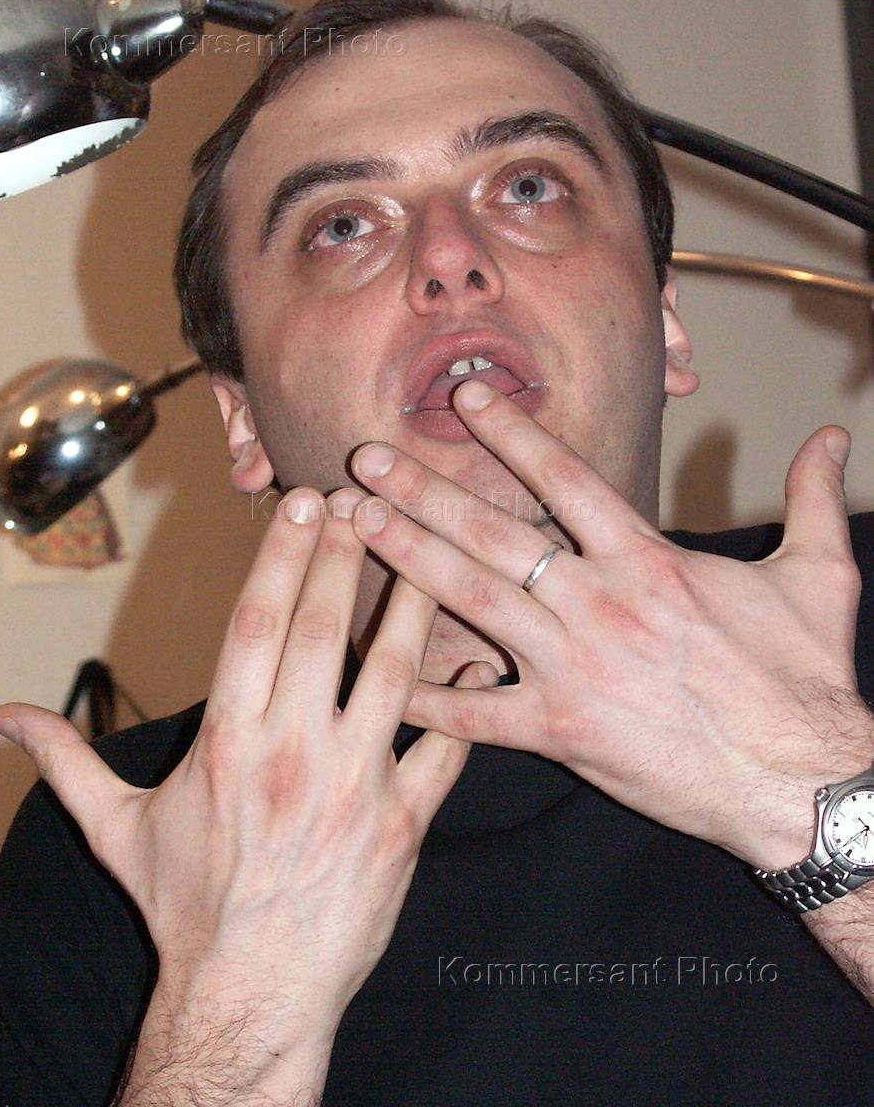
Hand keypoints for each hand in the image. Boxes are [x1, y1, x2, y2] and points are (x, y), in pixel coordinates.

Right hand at [0, 487, 494, 1096]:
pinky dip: (465, 703)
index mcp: (227, 741)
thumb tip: (7, 715)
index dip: (282, 556)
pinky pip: (445, 750)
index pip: (256, 624)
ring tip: (426, 548)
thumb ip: (70, 761)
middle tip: (364, 501)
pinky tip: (480, 660)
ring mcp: (355, 786)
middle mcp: (293, 752)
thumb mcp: (116, 830)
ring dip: (411, 604)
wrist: (251, 995)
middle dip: (345, 556)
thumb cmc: (186, 908)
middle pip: (324, 629)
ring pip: (393, 672)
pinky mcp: (404, 824)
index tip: (303, 506)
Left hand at [350, 378, 872, 870]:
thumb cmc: (805, 680)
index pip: (564, 479)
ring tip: (355, 524)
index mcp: (648, 559)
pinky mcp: (561, 731)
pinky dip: (425, 695)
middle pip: (492, 532)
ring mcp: (571, 666)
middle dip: (423, 489)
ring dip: (406, 558)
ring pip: (469, 601)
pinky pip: (477, 713)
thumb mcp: (820, 575)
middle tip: (365, 459)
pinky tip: (376, 673)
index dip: (512, 432)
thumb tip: (835, 439)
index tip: (467, 398)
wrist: (801, 781)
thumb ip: (812, 499)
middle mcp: (597, 602)